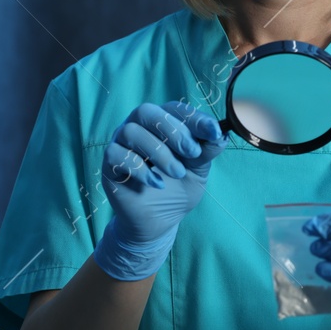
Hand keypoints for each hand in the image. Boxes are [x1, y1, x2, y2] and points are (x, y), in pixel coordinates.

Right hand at [93, 100, 223, 280]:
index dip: (195, 118)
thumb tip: (220, 134)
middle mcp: (139, 127)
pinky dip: (140, 169)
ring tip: (177, 173)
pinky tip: (157, 183)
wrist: (161, 219)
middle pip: (147, 112)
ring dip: (159, 153)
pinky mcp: (109, 165)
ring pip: (131, 132)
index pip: (175, 109)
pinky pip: (117, 155)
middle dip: (174, 132)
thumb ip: (207, 150)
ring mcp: (121, 144)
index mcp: (163, 123)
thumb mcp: (199, 169)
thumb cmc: (179, 187)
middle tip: (192, 153)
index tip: (214, 132)